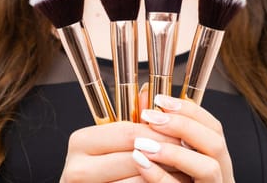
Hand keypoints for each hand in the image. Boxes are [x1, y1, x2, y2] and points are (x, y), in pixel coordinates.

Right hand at [60, 121, 182, 182]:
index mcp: (80, 141)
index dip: (156, 132)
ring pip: (138, 180)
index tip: (180, 132)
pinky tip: (170, 181)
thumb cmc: (100, 165)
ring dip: (165, 175)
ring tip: (185, 168)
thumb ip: (131, 118)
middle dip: (165, 154)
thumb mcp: (113, 139)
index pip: (126, 132)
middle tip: (188, 150)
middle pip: (133, 157)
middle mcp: (77, 167)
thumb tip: (149, 92)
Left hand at [132, 94, 234, 182]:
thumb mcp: (165, 155)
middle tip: (150, 117)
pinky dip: (162, 177)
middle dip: (183, 125)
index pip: (213, 127)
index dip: (189, 109)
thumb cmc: (170, 180)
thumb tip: (142, 94)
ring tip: (143, 143)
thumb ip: (157, 128)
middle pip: (216, 143)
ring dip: (175, 151)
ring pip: (209, 168)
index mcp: (214, 159)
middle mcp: (221, 176)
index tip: (160, 99)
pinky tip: (141, 163)